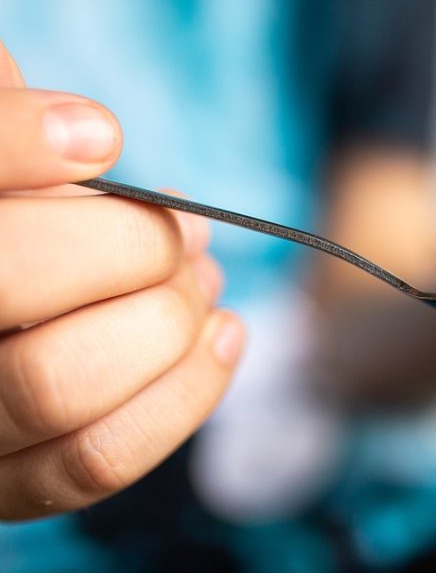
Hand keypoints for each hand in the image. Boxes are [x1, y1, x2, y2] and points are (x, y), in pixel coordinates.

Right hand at [0, 40, 244, 519]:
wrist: (2, 306)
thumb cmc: (13, 223)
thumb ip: (13, 137)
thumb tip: (89, 137)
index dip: (21, 142)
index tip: (102, 134)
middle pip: (11, 280)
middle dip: (131, 245)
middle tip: (183, 225)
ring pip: (57, 385)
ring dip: (166, 321)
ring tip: (203, 278)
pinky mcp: (2, 488)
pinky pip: (95, 460)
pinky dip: (184, 392)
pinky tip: (225, 333)